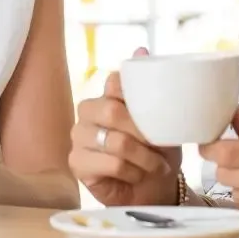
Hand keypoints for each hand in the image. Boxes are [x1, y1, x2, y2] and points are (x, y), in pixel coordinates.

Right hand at [69, 48, 179, 206]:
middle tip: (160, 147)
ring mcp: (78, 137)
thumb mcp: (161, 118)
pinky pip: (111, 163)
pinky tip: (136, 176)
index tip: (157, 117)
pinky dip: (132, 172)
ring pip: (114, 141)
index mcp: (106, 95)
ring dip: (143, 158)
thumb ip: (149, 86)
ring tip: (156, 166)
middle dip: (142, 133)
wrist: (156, 188)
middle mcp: (87, 112)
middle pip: (111, 110)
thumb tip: (140, 49)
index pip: (115, 82)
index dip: (137, 99)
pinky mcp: (77, 163)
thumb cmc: (157, 151)